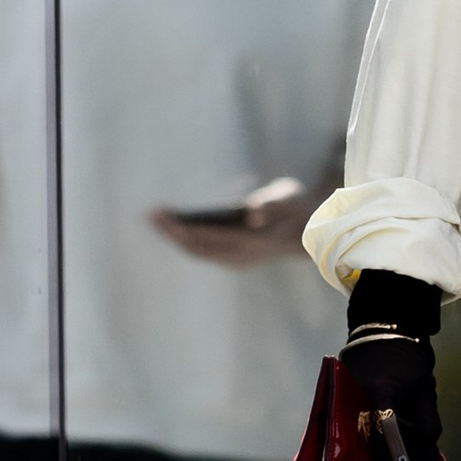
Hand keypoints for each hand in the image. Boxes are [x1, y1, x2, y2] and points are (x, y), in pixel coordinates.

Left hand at [149, 177, 310, 269]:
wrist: (309, 231)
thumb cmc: (297, 208)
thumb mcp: (290, 199)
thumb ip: (274, 204)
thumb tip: (255, 214)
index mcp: (255, 241)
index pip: (211, 237)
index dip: (184, 226)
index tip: (165, 214)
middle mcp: (242, 257)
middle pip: (198, 247)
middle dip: (172, 232)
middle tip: (150, 214)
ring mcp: (237, 261)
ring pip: (198, 252)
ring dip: (175, 237)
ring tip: (156, 218)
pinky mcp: (233, 259)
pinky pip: (203, 251)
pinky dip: (186, 240)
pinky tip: (173, 225)